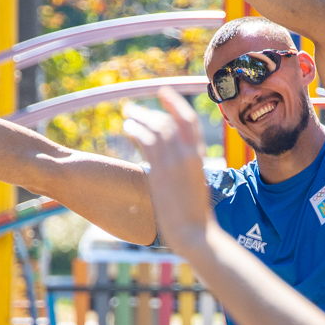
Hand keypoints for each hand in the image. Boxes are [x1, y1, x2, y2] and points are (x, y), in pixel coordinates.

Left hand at [123, 88, 215, 251]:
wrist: (194, 231)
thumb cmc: (193, 215)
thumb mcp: (193, 186)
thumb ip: (182, 171)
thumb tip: (167, 167)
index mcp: (198, 156)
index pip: (189, 121)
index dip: (175, 103)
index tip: (163, 93)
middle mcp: (188, 154)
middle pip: (168, 121)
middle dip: (149, 112)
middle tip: (132, 109)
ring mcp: (174, 161)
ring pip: (156, 127)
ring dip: (139, 118)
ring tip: (126, 115)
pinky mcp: (161, 171)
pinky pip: (147, 141)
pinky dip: (136, 130)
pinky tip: (127, 128)